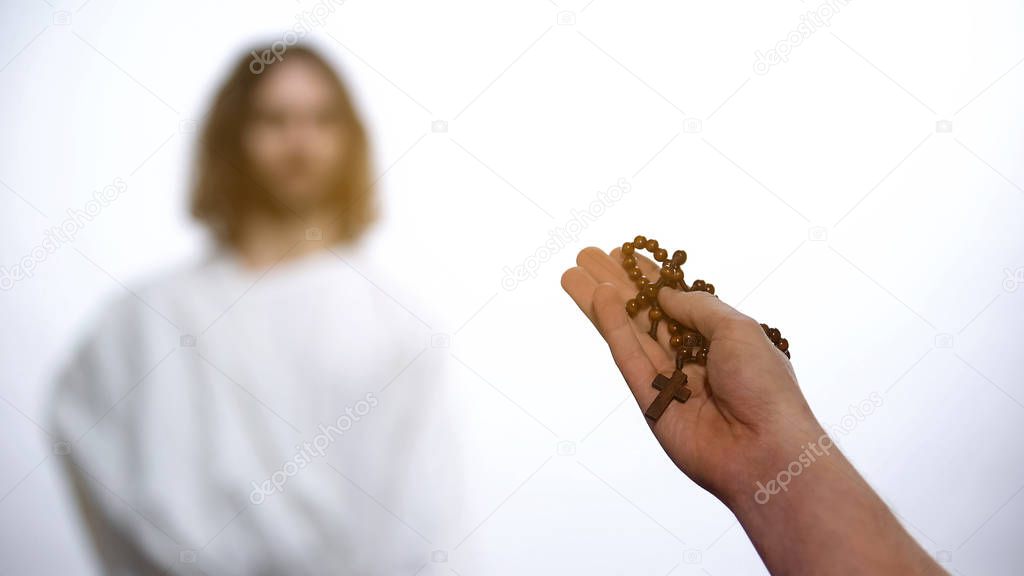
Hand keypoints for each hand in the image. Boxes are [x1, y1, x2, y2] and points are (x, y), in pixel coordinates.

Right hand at [561, 246, 823, 504]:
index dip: (649, 277)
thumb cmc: (765, 388)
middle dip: (616, 285)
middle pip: (644, 314)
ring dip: (600, 302)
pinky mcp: (649, 402)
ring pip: (627, 332)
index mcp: (719, 340)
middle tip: (589, 256)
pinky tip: (597, 299)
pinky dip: (612, 327)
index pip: (676, 301)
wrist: (766, 451)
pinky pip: (627, 357)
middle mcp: (690, 357)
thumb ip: (697, 308)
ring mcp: (668, 380)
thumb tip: (664, 294)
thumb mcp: (738, 330)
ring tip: (575, 273)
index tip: (624, 253)